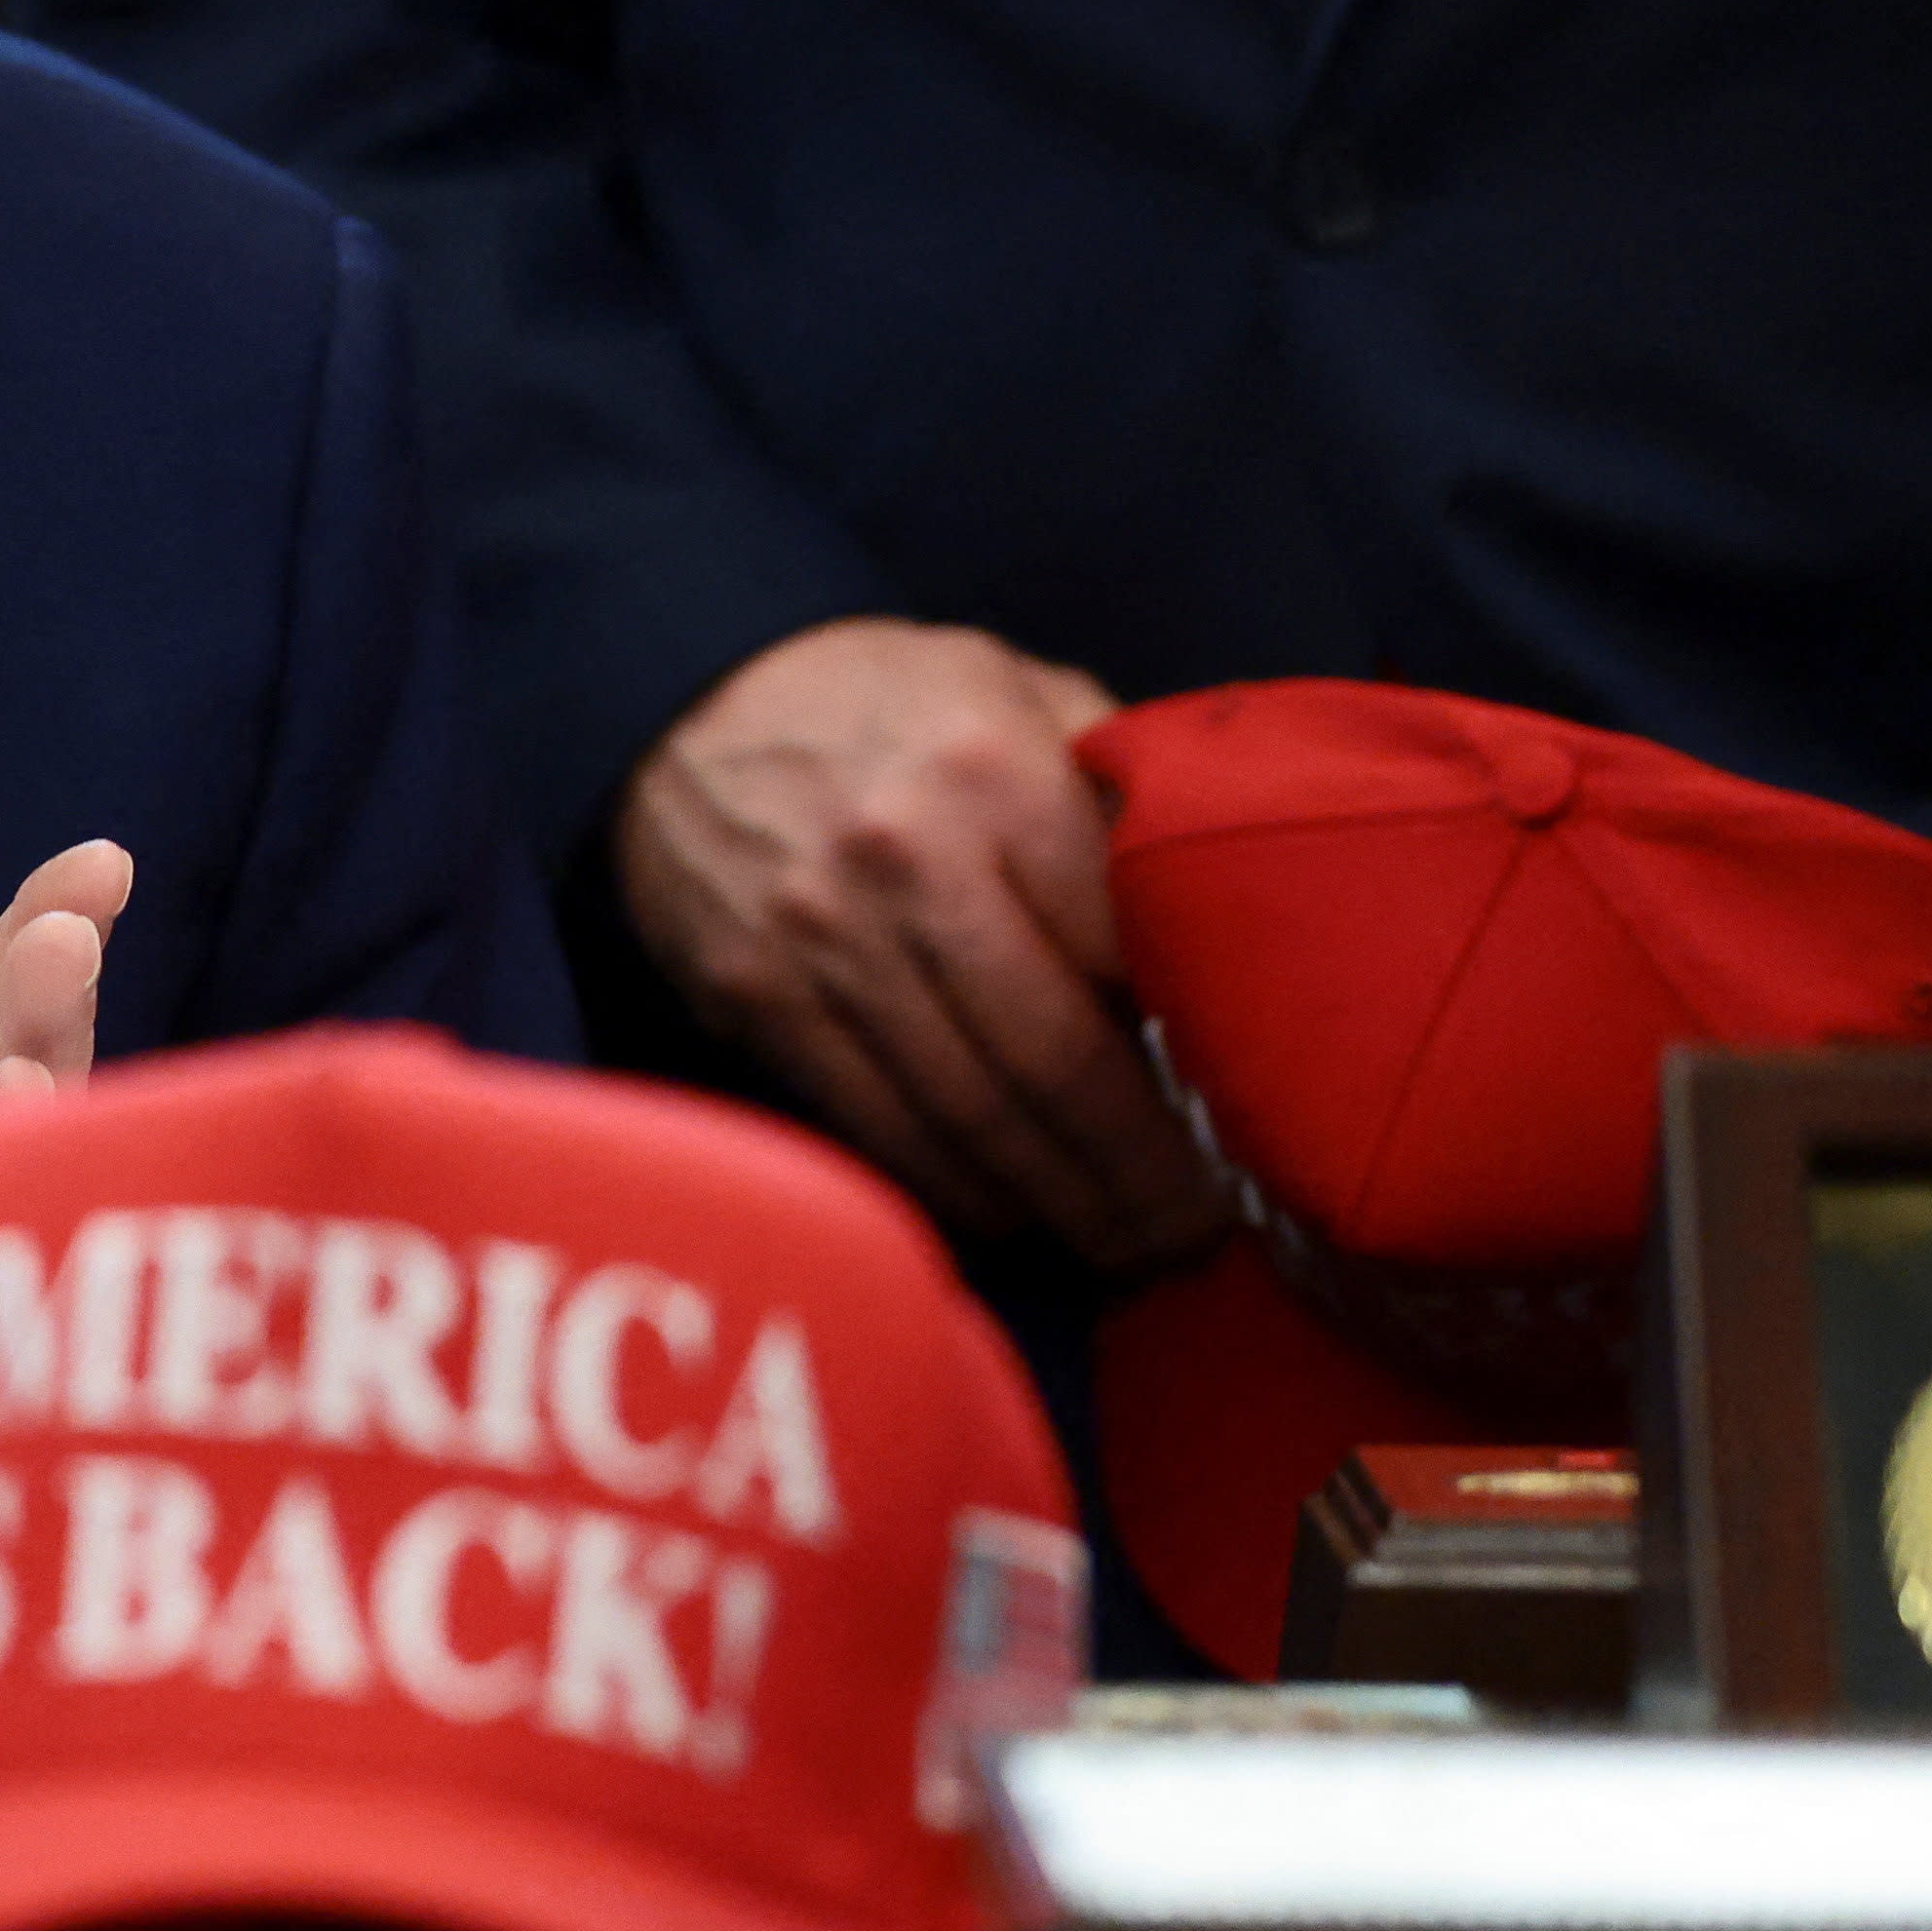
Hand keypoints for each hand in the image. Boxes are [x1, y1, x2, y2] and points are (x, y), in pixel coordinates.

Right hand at [611, 618, 1220, 1270]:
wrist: (682, 693)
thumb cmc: (887, 703)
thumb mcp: (1017, 690)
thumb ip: (1114, 790)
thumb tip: (1220, 909)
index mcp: (994, 774)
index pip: (1127, 946)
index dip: (1197, 1046)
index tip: (1249, 1107)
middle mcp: (905, 861)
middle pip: (1052, 1060)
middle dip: (1137, 1169)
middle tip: (1196, 1229)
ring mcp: (820, 939)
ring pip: (964, 1115)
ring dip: (1055, 1200)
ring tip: (1121, 1240)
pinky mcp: (755, 996)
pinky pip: (874, 1122)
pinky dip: (951, 1186)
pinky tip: (1009, 1210)